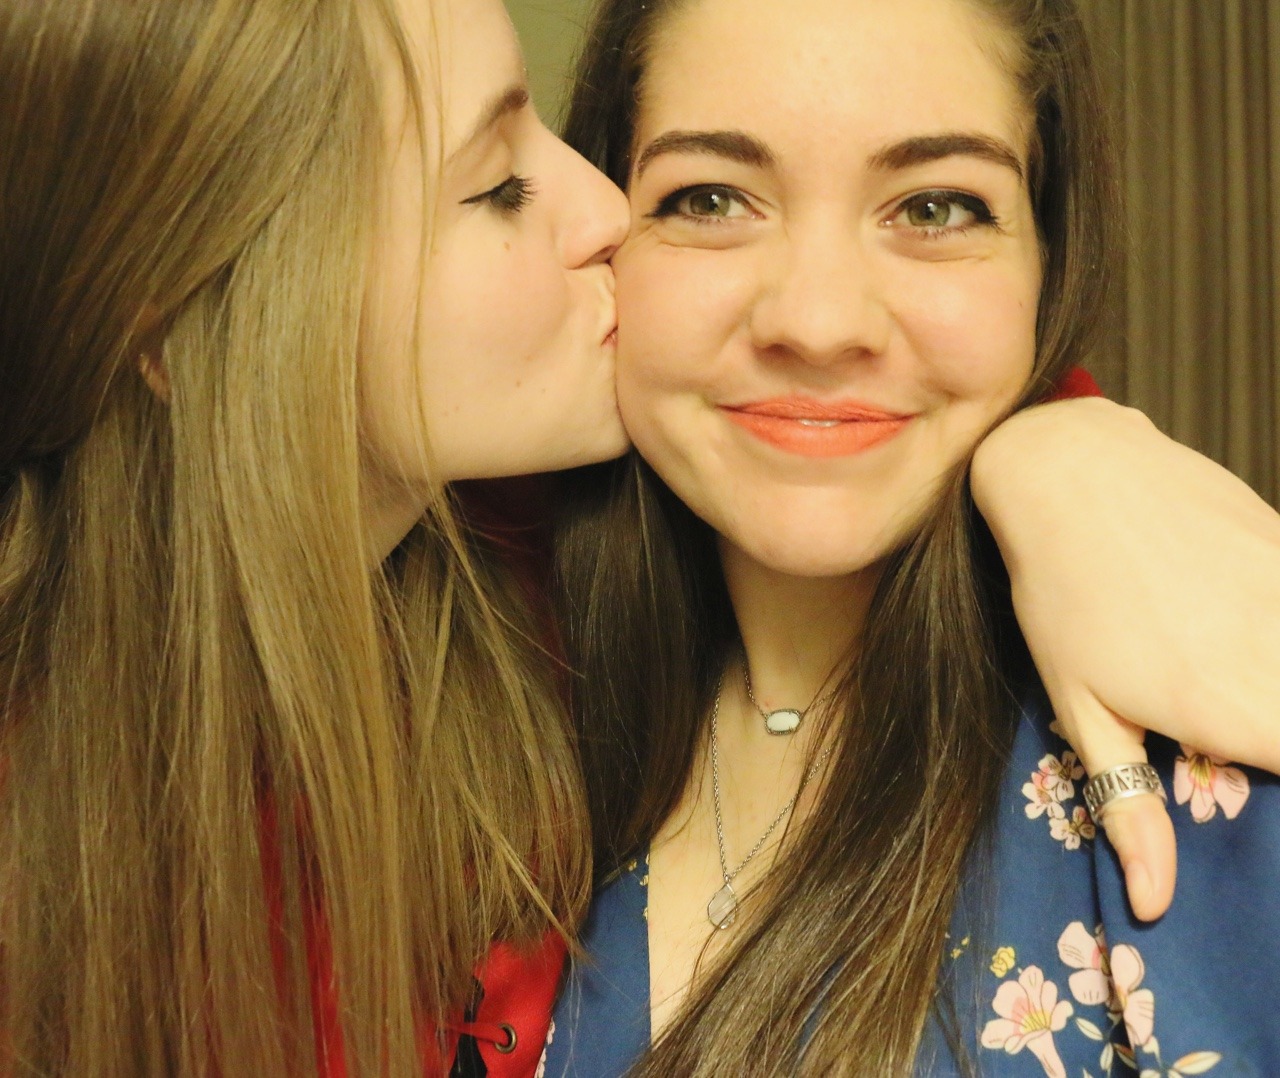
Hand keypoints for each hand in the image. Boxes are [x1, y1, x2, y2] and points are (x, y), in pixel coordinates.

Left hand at [972, 398, 1279, 919]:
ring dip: (1273, 682)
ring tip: (1217, 672)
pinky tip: (1231, 624)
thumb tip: (1154, 904)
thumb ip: (1131, 805)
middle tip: (1232, 725)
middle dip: (1274, 730)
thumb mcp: (1082, 706)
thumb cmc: (1063, 595)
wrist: (1073, 471)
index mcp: (1242, 711)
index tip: (1259, 771)